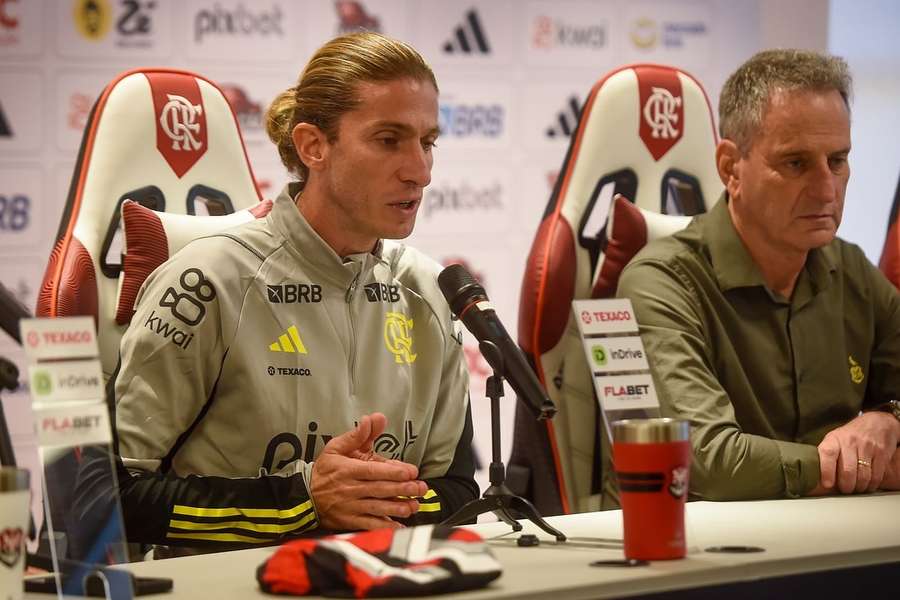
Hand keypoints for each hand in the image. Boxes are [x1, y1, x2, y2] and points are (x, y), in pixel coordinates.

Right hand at [310, 413, 426, 530]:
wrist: (304, 496)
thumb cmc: (324, 470)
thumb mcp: (336, 448)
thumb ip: (357, 435)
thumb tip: (371, 419)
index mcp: (347, 470)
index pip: (373, 471)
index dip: (393, 472)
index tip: (411, 472)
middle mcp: (349, 489)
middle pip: (379, 489)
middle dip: (402, 489)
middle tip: (421, 488)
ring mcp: (349, 507)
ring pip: (376, 508)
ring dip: (397, 508)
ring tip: (413, 506)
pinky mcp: (349, 521)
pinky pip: (368, 525)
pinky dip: (384, 526)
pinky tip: (398, 526)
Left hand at [817, 412, 899, 493]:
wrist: (876, 423)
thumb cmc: (850, 436)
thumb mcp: (834, 440)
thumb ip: (825, 456)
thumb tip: (816, 477)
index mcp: (834, 439)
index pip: (828, 454)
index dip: (827, 471)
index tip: (827, 484)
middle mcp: (850, 442)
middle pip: (847, 471)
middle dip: (846, 486)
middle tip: (845, 490)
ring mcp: (867, 447)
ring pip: (863, 476)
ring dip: (859, 488)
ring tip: (856, 488)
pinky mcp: (882, 453)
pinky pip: (876, 476)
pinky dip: (871, 485)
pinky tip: (867, 485)